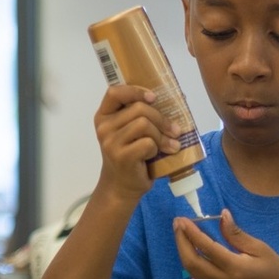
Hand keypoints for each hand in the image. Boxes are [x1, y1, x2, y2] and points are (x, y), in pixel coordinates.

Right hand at [94, 84, 183, 202]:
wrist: (121, 187)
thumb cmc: (130, 157)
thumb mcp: (130, 133)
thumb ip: (139, 116)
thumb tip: (174, 102)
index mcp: (104, 116)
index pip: (114, 92)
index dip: (135, 91)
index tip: (153, 98)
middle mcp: (104, 127)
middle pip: (139, 109)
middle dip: (161, 119)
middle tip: (174, 131)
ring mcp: (111, 142)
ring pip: (144, 124)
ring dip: (161, 135)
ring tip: (169, 145)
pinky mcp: (122, 156)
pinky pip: (147, 143)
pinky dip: (156, 148)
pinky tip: (156, 155)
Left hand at [172, 209, 278, 278]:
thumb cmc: (278, 272)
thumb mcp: (261, 248)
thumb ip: (237, 234)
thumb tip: (222, 216)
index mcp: (235, 268)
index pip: (207, 248)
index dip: (192, 233)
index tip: (182, 219)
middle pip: (192, 263)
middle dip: (181, 242)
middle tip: (177, 223)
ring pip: (193, 271)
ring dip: (183, 251)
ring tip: (181, 232)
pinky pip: (200, 275)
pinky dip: (192, 259)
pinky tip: (192, 246)